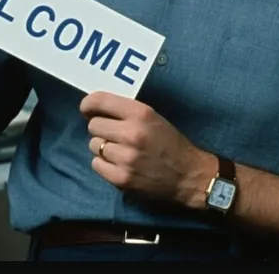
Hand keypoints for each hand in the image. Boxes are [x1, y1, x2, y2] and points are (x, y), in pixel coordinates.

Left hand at [82, 92, 215, 208]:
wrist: (190, 177)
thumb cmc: (171, 145)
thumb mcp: (154, 118)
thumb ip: (126, 112)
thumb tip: (93, 110)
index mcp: (141, 114)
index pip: (99, 101)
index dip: (88, 105)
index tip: (87, 110)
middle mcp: (132, 134)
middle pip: (93, 126)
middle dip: (102, 130)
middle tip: (116, 136)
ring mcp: (125, 158)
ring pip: (94, 146)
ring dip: (104, 148)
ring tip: (122, 152)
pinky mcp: (121, 178)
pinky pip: (96, 164)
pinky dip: (105, 165)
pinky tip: (120, 165)